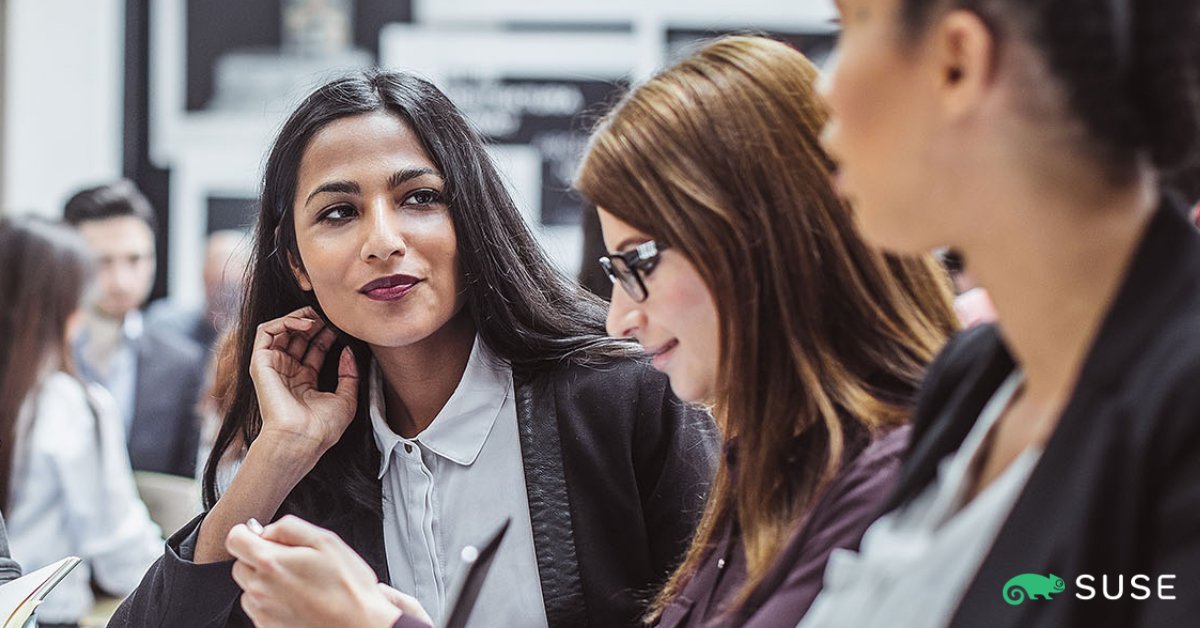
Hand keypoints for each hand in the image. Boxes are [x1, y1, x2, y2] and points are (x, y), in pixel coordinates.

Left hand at [227, 515, 427, 627]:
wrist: (358, 625)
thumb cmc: (347, 587)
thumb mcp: (325, 540)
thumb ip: (289, 527)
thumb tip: (267, 530)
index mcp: (270, 563)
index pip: (235, 539)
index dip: (248, 533)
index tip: (261, 535)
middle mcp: (260, 589)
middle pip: (240, 564)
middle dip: (259, 558)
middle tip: (291, 561)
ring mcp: (262, 611)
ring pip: (249, 587)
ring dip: (265, 581)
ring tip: (298, 583)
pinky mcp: (267, 627)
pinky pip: (259, 608)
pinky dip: (272, 601)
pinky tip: (298, 599)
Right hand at [249, 306, 358, 459]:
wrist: (302, 439)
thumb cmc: (322, 427)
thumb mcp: (346, 399)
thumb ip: (349, 374)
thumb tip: (348, 350)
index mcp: (304, 381)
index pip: (314, 348)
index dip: (327, 333)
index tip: (342, 325)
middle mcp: (287, 372)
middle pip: (298, 336)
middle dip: (314, 322)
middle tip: (330, 314)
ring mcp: (273, 367)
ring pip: (281, 330)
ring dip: (300, 317)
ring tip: (318, 315)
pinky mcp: (261, 363)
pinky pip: (266, 332)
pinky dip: (285, 321)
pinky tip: (306, 324)